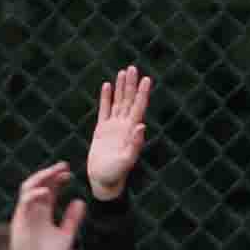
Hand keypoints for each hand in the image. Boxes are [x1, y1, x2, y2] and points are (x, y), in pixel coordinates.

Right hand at [6, 163, 82, 249]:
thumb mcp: (66, 235)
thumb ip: (72, 219)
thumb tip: (80, 201)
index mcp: (44, 212)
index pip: (50, 189)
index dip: (58, 179)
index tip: (70, 175)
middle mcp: (34, 209)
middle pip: (40, 184)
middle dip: (51, 173)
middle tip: (64, 166)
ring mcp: (26, 213)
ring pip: (28, 187)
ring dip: (41, 177)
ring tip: (54, 172)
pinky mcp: (20, 219)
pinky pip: (25, 201)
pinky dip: (35, 194)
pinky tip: (48, 192)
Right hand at [84, 66, 150, 200]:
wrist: (103, 181)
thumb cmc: (115, 175)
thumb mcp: (126, 160)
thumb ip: (135, 144)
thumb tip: (141, 126)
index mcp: (131, 131)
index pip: (139, 107)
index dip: (143, 93)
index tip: (147, 79)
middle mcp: (124, 126)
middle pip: (129, 100)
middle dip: (131, 84)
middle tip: (133, 68)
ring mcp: (113, 127)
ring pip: (118, 102)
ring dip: (121, 87)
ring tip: (123, 72)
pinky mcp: (101, 130)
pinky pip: (104, 110)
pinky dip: (106, 98)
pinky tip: (107, 86)